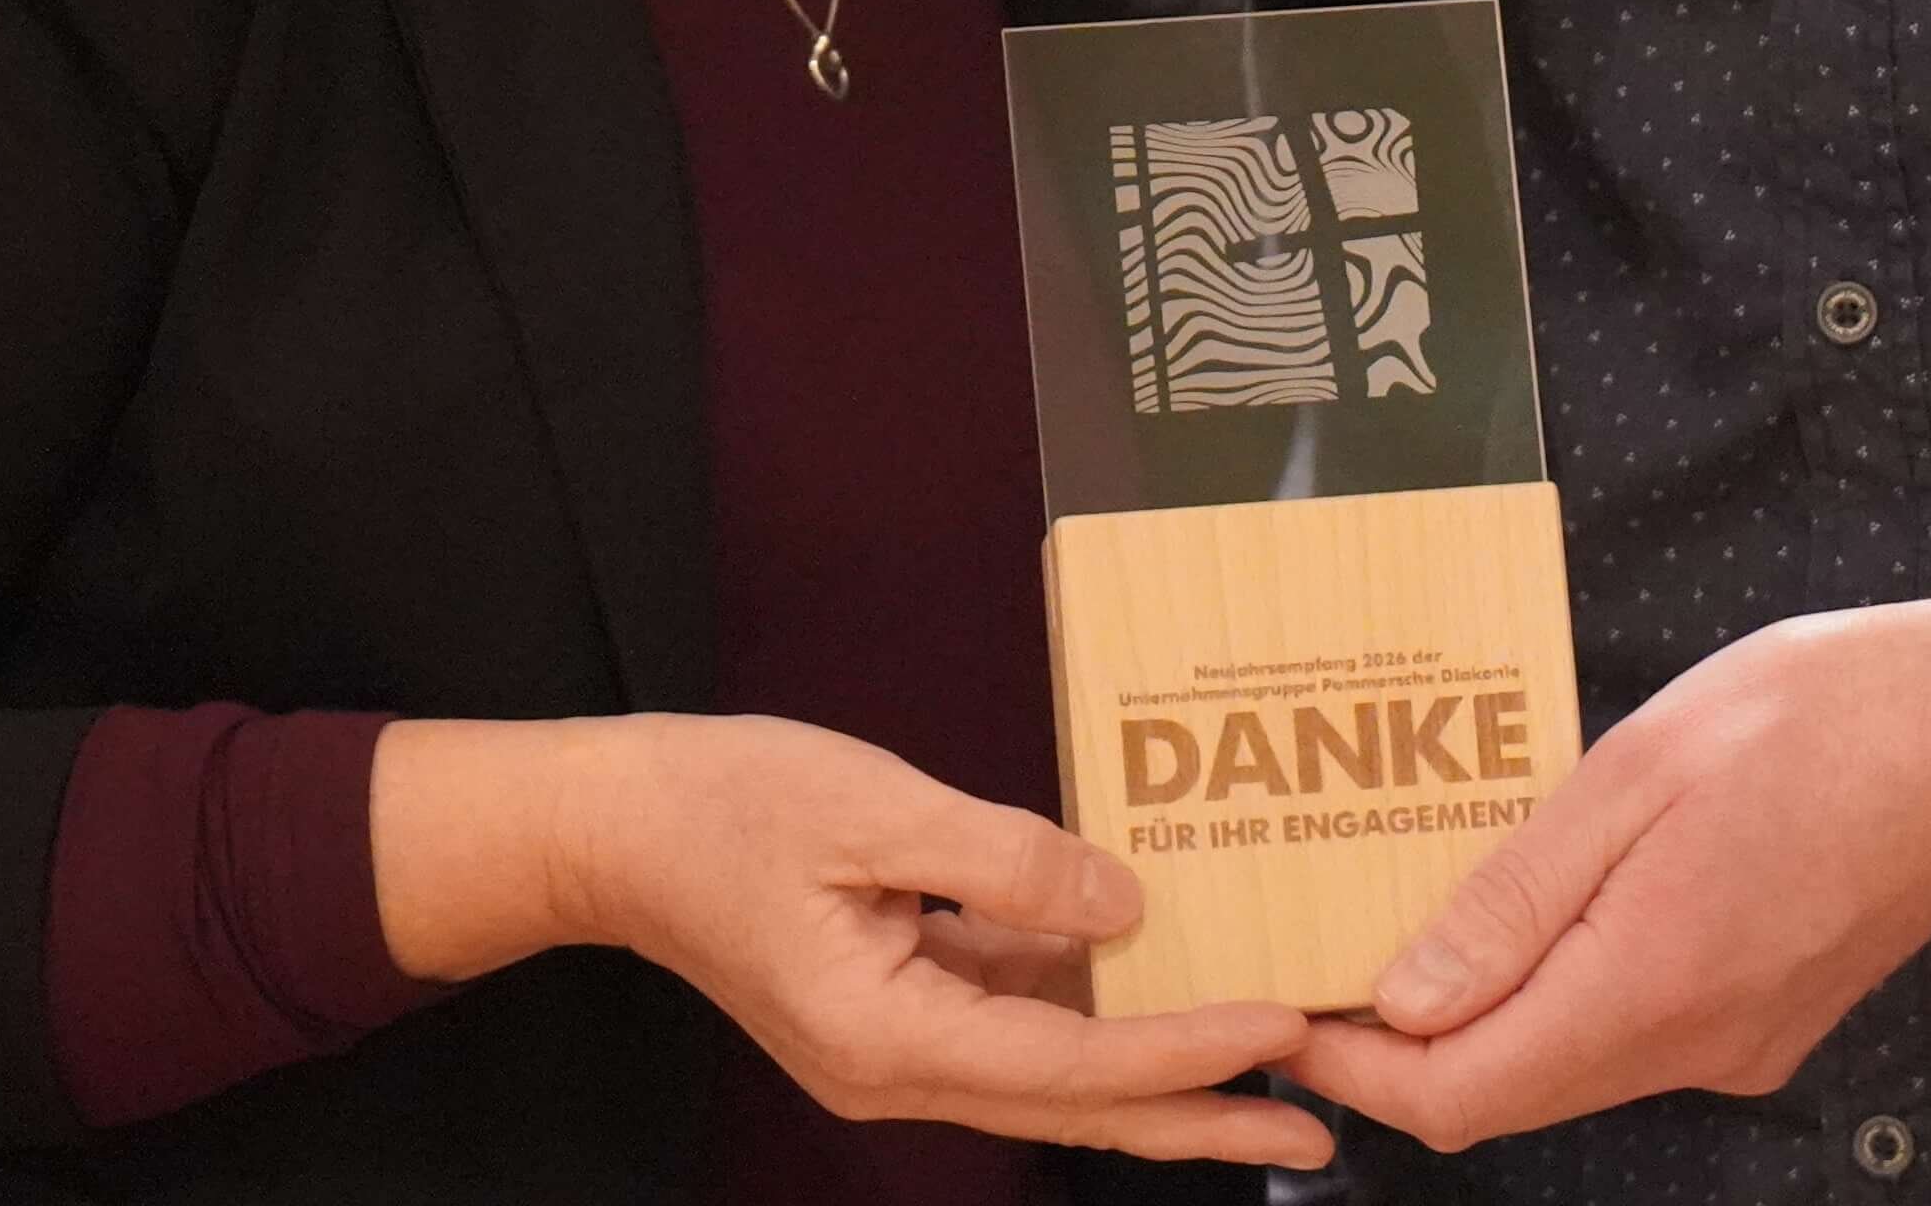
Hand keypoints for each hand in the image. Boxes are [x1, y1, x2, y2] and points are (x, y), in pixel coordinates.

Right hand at [373, 715, 1321, 1170]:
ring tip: (1274, 1072)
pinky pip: (1018, 1029)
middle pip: (1077, 1107)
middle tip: (1317, 1125)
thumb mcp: (873, 808)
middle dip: (1201, 1115)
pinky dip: (1099, 1022)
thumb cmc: (725, 806)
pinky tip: (1168, 995)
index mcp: (887, 1036)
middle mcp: (898, 1072)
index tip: (1283, 1027)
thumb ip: (1005, 863)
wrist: (612, 830)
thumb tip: (1125, 910)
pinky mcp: (898, 1013)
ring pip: (1056, 1078)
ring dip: (1162, 1075)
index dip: (1184, 1049)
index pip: (1070, 1064)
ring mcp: (897, 1050)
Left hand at [1292, 581, 1930, 1155]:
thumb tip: (1404, 1002)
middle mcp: (1697, 1048)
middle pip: (1508, 1090)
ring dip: (1490, 1001)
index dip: (1357, 1068)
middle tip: (1339, 927)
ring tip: (1436, 890)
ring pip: (1572, 1059)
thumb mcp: (1643, 769)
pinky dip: (1573, 981)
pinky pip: (1637, 1027)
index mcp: (1651, 986)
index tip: (1292, 1001)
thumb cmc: (1829, 714)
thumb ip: (1518, 896)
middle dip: (1407, 1035)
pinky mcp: (1774, 1015)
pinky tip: (1560, 891)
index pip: (1459, 1097)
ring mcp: (1744, 1042)